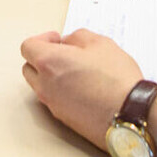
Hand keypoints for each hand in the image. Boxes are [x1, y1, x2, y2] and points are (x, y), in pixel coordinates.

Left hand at [20, 28, 144, 151]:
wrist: (129, 114)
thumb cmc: (116, 79)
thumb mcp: (100, 43)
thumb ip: (77, 37)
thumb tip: (68, 42)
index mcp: (49, 62)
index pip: (27, 47)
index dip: (42, 38)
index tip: (56, 39)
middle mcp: (45, 85)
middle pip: (29, 68)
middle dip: (42, 58)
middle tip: (63, 53)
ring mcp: (53, 105)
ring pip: (40, 86)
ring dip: (51, 76)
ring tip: (75, 71)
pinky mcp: (63, 119)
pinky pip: (54, 100)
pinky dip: (61, 92)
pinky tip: (83, 88)